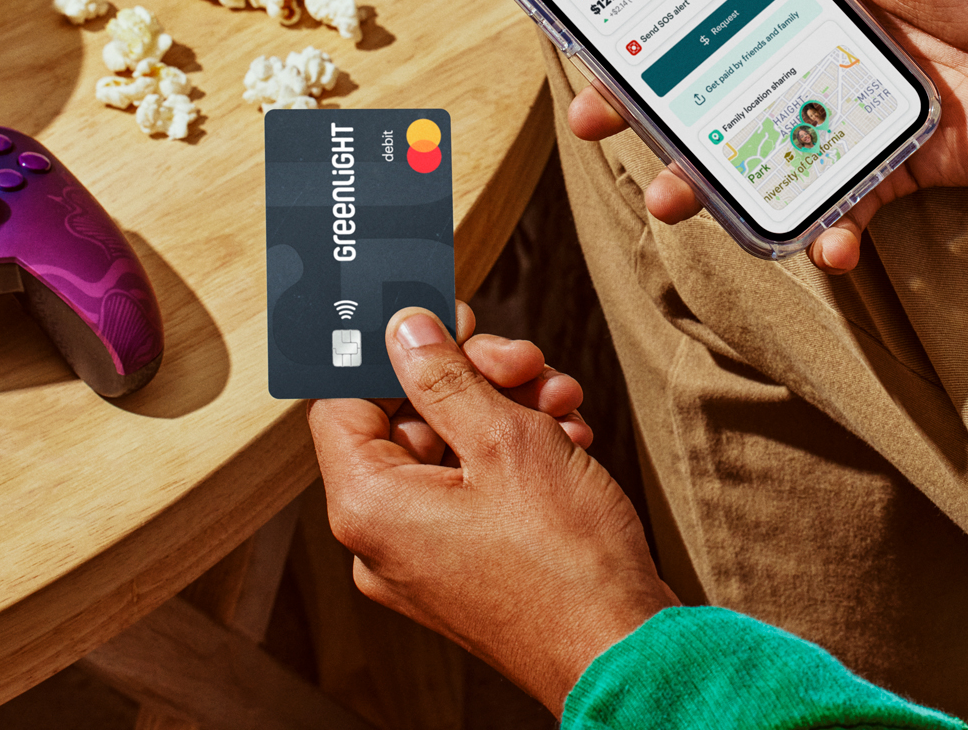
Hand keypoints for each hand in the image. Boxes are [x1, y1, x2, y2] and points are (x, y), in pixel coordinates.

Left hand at [309, 307, 675, 713]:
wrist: (625, 650)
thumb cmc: (565, 559)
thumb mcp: (504, 439)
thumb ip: (443, 376)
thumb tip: (402, 330)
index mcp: (369, 508)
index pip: (343, 401)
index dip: (390, 351)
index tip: (440, 318)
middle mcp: (383, 540)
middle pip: (407, 421)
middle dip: (473, 378)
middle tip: (523, 359)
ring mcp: (425, 560)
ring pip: (451, 451)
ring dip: (507, 410)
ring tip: (563, 402)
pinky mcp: (468, 569)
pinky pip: (475, 491)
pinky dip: (518, 456)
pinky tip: (569, 440)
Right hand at [570, 0, 967, 270]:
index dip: (655, 0)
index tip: (592, 14)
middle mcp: (824, 41)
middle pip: (717, 73)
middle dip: (651, 99)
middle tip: (597, 115)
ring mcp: (853, 108)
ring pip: (759, 144)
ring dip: (709, 175)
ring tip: (669, 196)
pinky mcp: (894, 167)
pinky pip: (841, 202)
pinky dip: (824, 229)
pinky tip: (819, 242)